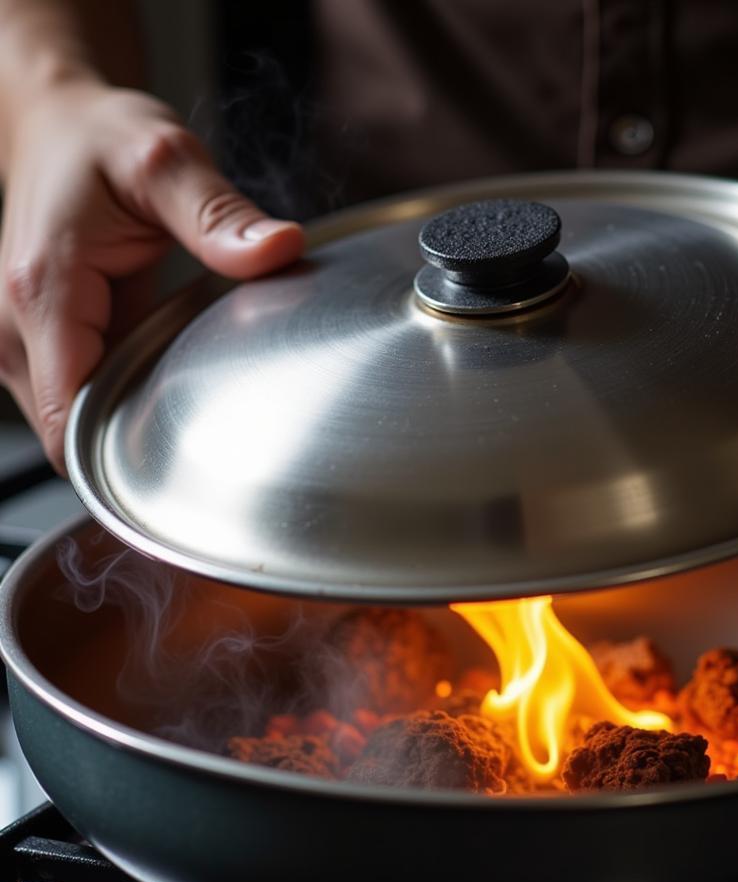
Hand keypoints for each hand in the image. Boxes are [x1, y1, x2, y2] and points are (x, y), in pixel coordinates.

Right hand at [0, 80, 303, 469]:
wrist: (58, 121)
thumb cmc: (98, 138)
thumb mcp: (165, 162)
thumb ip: (219, 214)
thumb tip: (279, 250)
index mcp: (42, 293)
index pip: (65, 423)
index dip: (115, 464)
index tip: (183, 473)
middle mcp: (16, 327)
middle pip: (70, 436)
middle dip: (134, 451)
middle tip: (213, 437)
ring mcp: (25, 340)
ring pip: (73, 424)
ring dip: (128, 427)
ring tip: (193, 405)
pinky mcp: (47, 342)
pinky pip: (83, 397)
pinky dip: (122, 401)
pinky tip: (168, 380)